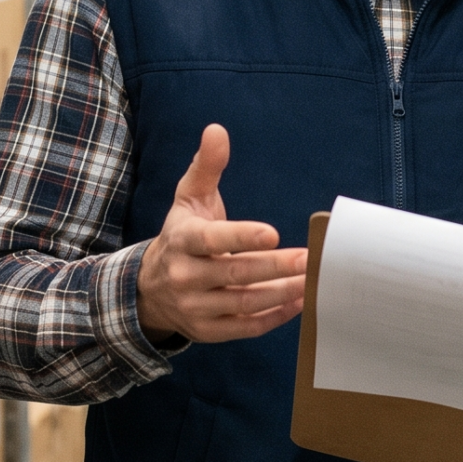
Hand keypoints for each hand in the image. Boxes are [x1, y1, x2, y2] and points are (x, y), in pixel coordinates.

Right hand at [134, 125, 308, 343]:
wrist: (151, 288)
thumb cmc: (182, 236)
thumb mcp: (189, 199)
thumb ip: (207, 167)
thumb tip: (217, 130)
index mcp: (182, 240)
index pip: (212, 239)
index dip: (242, 237)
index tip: (273, 233)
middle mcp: (185, 276)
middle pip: (235, 273)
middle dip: (275, 267)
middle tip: (308, 258)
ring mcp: (195, 307)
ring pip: (244, 303)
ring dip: (281, 293)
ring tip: (311, 280)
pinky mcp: (208, 331)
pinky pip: (246, 328)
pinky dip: (275, 317)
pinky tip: (299, 302)